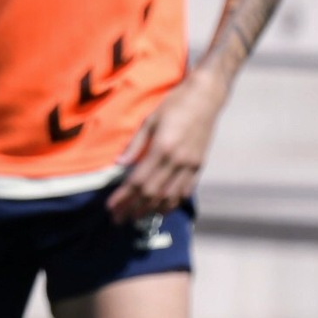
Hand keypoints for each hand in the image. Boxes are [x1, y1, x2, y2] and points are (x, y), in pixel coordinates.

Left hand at [107, 73, 221, 220]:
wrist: (206, 97)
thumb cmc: (175, 104)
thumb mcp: (150, 120)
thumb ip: (135, 144)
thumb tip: (119, 164)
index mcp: (162, 149)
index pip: (138, 181)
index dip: (124, 197)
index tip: (111, 208)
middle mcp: (178, 161)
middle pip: (152, 193)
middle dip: (133, 208)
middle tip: (118, 220)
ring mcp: (191, 165)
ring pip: (170, 196)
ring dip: (151, 210)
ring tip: (135, 218)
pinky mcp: (199, 165)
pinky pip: (185, 190)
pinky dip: (172, 203)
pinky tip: (161, 209)